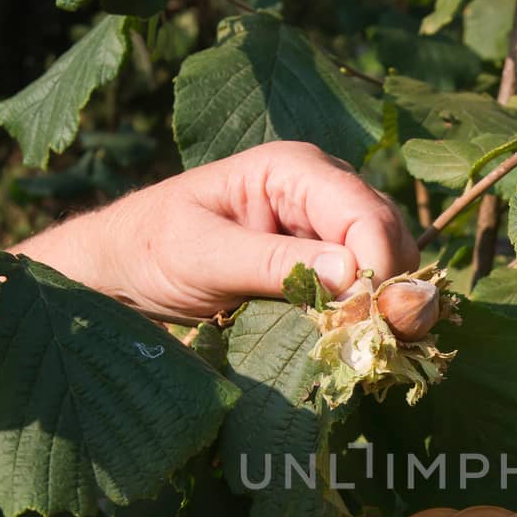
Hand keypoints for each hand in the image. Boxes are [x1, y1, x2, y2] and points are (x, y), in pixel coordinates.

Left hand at [19, 141, 419, 321]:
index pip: (366, 214)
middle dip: (394, 290)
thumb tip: (352, 277)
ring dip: (388, 307)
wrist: (122, 268)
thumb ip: (274, 264)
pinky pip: (370, 284)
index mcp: (293, 168)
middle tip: (379, 345)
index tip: (367, 325)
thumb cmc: (150, 249)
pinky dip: (373, 315)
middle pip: (391, 236)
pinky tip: (357, 342)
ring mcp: (327, 224)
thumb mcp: (204, 257)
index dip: (379, 270)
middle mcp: (322, 188)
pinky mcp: (325, 260)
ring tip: (369, 348)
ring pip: (391, 262)